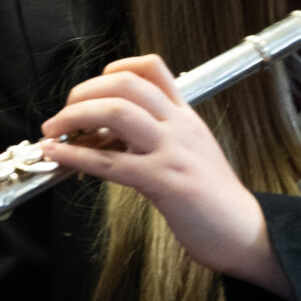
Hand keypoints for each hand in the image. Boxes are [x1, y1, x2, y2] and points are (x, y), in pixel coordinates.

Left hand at [40, 55, 290, 294]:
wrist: (246, 231)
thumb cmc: (216, 200)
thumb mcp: (194, 153)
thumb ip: (162, 137)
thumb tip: (112, 135)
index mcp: (187, 117)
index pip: (152, 68)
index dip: (114, 69)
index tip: (93, 88)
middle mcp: (180, 127)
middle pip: (126, 85)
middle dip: (83, 93)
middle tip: (64, 115)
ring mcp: (173, 152)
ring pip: (116, 113)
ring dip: (74, 117)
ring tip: (54, 131)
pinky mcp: (164, 182)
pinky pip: (110, 162)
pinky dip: (75, 156)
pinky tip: (58, 156)